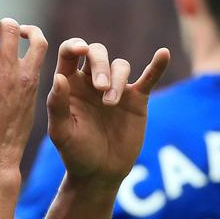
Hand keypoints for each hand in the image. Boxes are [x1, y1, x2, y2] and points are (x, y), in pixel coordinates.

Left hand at [46, 39, 169, 188]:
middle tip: (102, 90)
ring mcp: (116, 88)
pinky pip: (149, 77)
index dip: (74, 45)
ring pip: (120, 66)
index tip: (81, 50)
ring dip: (117, 80)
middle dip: (100, 66)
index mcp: (69, 84)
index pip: (69, 53)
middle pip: (97, 53)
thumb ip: (57, 105)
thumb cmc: (75, 153)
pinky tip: (163, 53)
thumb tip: (59, 78)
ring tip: (111, 104)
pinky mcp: (137, 99)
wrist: (100, 173)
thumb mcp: (61, 132)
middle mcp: (92, 81)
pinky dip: (156, 66)